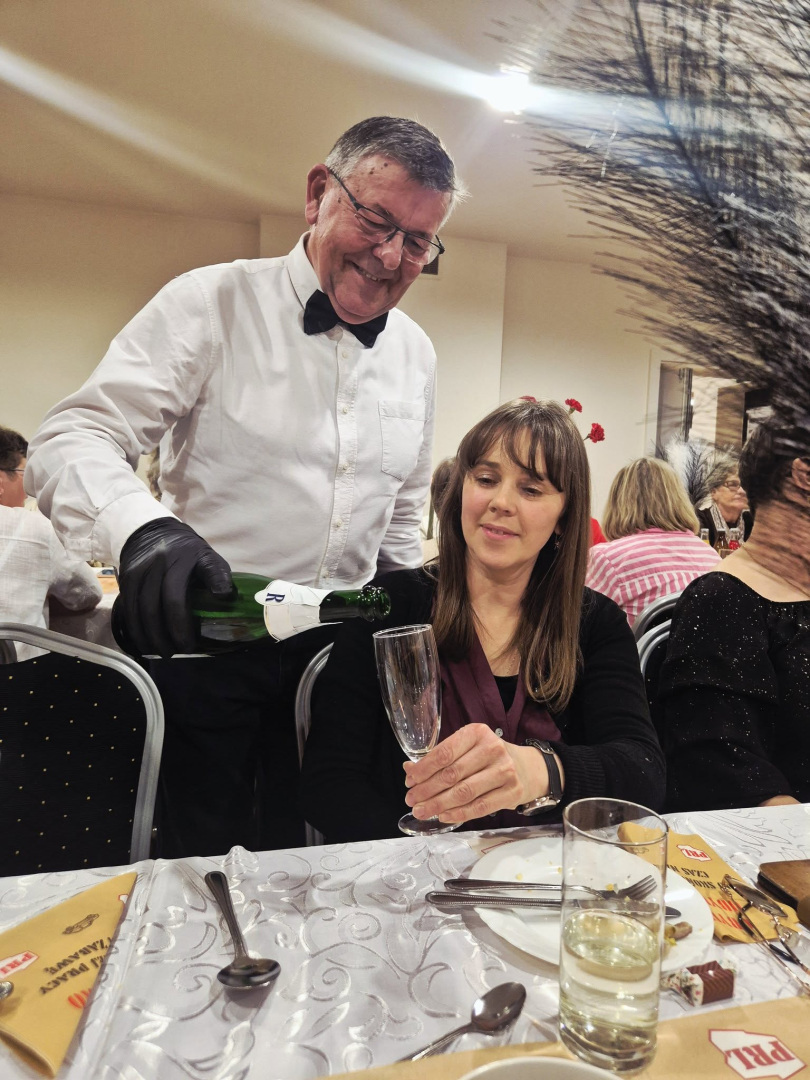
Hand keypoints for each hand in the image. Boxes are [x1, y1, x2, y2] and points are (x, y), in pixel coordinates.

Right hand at [116, 519, 232, 657]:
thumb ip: (218, 575)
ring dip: (151, 636)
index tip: (192, 644)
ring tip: (163, 652)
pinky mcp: (126, 579)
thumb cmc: (187, 552)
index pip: (179, 594)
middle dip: (168, 634)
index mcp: (184, 559)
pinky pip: (128, 609)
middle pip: (158, 606)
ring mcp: (140, 571)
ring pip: (141, 610)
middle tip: (180, 652)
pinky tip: (145, 643)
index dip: (183, 622)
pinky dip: (136, 629)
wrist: (151, 531)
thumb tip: (226, 598)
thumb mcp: (207, 556)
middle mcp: (159, 564)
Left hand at [403, 724, 551, 823]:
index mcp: (477, 733)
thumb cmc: (491, 757)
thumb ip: (441, 757)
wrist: (529, 768)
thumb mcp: (468, 748)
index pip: (444, 752)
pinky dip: (458, 813)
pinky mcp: (512, 792)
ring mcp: (504, 771)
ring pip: (464, 792)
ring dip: (438, 804)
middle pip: (452, 774)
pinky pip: (479, 807)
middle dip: (427, 789)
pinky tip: (443, 816)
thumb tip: (409, 770)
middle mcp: (492, 749)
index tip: (409, 781)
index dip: (424, 769)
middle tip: (411, 800)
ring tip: (422, 811)